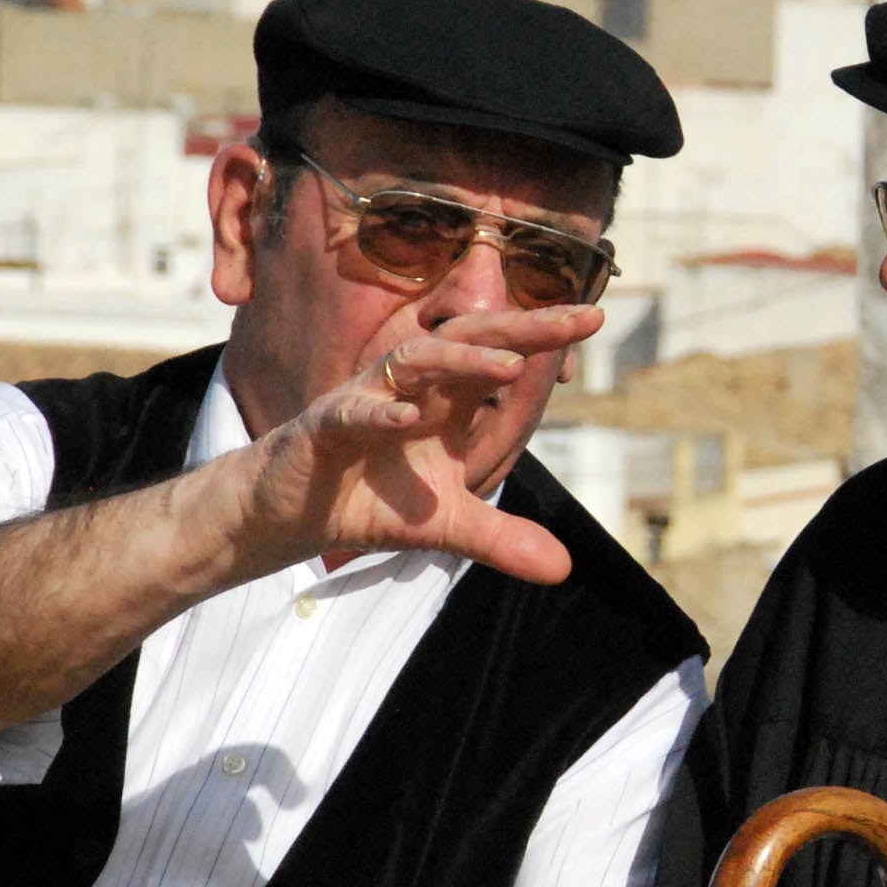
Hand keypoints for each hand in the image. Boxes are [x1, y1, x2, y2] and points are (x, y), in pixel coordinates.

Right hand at [234, 306, 603, 582]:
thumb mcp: (446, 527)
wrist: (290, 514)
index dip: (543, 336)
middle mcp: (411, 387)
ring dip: (461, 360)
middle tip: (574, 321)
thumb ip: (502, 539)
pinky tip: (408, 417)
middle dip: (521, 327)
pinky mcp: (324, 428)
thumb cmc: (370, 501)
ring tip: (508, 364)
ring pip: (415, 360)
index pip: (500, 354)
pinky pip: (353, 412)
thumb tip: (563, 569)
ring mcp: (367, 399)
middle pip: (469, 339)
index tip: (596, 317)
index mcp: (445, 399)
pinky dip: (380, 413)